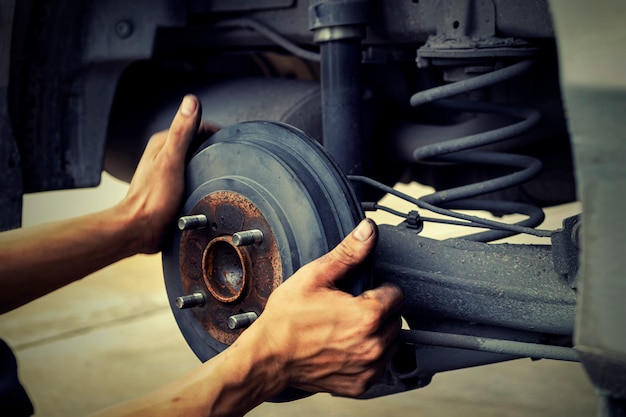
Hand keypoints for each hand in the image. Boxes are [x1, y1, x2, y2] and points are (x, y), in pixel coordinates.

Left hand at [116, 95, 215, 253]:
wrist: (140, 230)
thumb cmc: (153, 200)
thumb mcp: (171, 161)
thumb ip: (182, 131)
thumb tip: (191, 101)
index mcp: (164, 142)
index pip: (198, 126)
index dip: (217, 133)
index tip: (230, 144)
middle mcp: (166, 154)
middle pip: (200, 143)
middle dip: (215, 149)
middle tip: (229, 162)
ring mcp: (170, 170)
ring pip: (198, 160)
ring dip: (211, 165)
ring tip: (222, 175)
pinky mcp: (174, 187)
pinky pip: (195, 176)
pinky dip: (205, 179)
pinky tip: (210, 188)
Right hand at [243, 218, 402, 396]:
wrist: (268, 357)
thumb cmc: (287, 318)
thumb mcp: (315, 276)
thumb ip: (348, 252)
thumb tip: (369, 230)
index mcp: (368, 315)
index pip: (396, 294)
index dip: (377, 289)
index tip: (358, 293)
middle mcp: (374, 345)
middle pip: (395, 319)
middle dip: (378, 311)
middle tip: (348, 309)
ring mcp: (368, 368)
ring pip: (390, 343)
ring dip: (376, 334)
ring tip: (346, 328)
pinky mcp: (361, 384)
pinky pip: (378, 366)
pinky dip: (367, 356)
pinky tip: (344, 347)